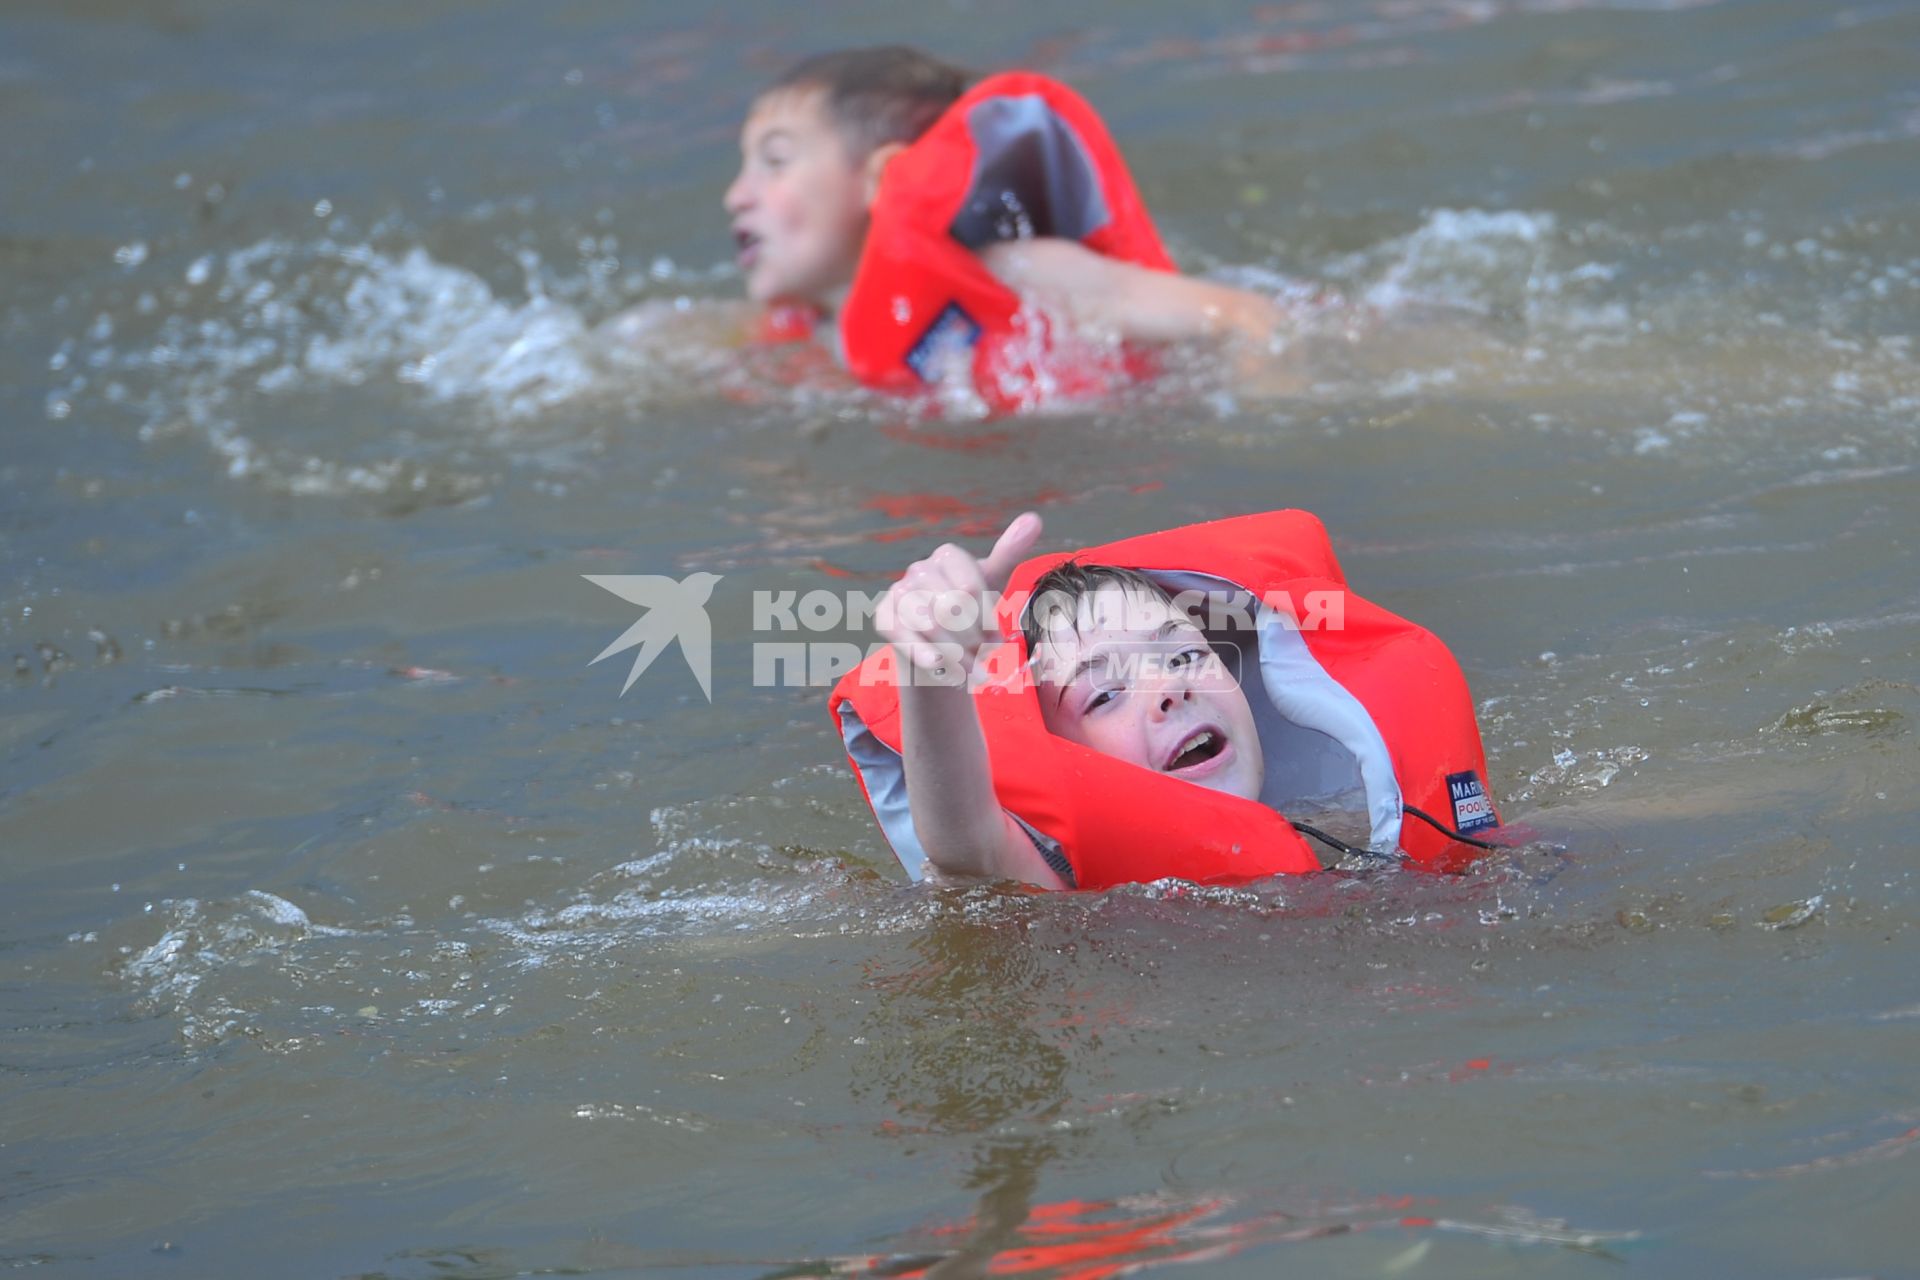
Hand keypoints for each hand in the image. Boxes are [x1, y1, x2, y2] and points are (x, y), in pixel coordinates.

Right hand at [877, 512, 1042, 679]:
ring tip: (968, 669)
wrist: (939, 650)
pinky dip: (923, 653)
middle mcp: (920, 569)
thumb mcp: (992, 585)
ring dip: (954, 653)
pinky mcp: (884, 617)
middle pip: (951, 607)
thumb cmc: (968, 614)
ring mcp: (899, 592)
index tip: (995, 636)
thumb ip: (1009, 552)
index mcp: (947, 556)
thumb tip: (1033, 518)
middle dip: (971, 638)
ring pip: (930, 623)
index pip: (970, 588)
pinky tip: (938, 664)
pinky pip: (902, 634)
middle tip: (982, 656)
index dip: (985, 619)